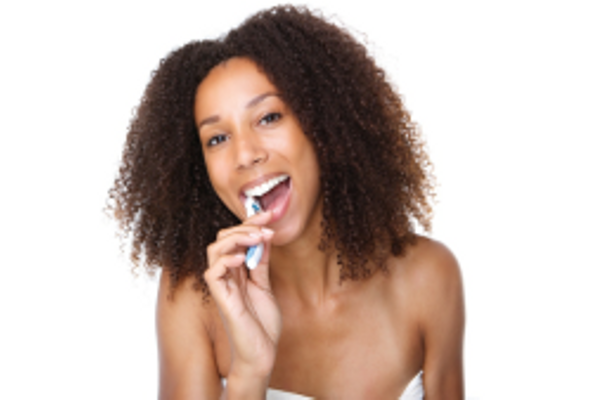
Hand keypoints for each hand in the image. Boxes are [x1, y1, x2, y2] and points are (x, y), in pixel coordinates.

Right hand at [204, 210, 281, 379]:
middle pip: (223, 239)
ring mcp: (222, 286)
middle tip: (266, 223)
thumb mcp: (265, 285)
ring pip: (214, 250)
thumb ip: (261, 263)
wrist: (261, 353)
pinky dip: (225, 260)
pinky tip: (242, 259)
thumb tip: (265, 236)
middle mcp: (227, 275)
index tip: (270, 212)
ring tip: (257, 237)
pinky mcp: (221, 299)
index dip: (251, 223)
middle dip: (244, 225)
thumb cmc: (261, 324)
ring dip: (236, 238)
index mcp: (237, 271)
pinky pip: (212, 273)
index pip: (237, 238)